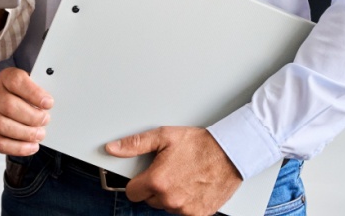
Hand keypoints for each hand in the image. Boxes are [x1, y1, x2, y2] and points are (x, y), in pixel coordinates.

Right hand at [0, 67, 52, 155]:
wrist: (5, 100)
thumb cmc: (22, 93)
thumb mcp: (32, 85)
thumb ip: (41, 92)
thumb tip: (50, 104)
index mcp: (6, 78)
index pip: (16, 82)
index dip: (33, 93)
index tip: (48, 103)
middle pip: (8, 106)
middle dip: (31, 117)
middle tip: (45, 120)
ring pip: (2, 125)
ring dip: (25, 133)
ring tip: (40, 134)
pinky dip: (18, 148)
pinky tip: (31, 146)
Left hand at [105, 127, 241, 215]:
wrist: (230, 153)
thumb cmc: (200, 144)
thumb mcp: (164, 136)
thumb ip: (135, 144)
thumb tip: (113, 148)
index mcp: (157, 181)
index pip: (132, 192)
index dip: (138, 182)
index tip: (145, 175)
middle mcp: (170, 198)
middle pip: (150, 200)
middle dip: (155, 188)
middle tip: (169, 171)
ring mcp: (185, 209)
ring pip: (166, 207)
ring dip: (171, 196)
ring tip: (183, 176)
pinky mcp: (198, 214)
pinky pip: (183, 212)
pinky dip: (186, 202)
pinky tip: (192, 187)